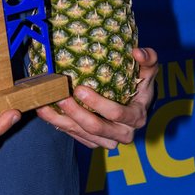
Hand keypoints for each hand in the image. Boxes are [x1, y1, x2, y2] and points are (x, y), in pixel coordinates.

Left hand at [36, 47, 158, 149]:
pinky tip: (46, 112)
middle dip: (76, 113)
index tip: (80, 88)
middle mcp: (123, 133)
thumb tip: (137, 52)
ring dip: (61, 121)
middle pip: (96, 128)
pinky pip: (75, 136)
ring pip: (81, 134)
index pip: (117, 114)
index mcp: (136, 117)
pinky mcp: (94, 142)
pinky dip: (59, 125)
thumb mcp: (149, 71)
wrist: (136, 104)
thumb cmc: (141, 84)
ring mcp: (107, 140)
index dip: (98, 103)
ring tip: (44, 105)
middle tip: (60, 96)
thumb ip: (148, 59)